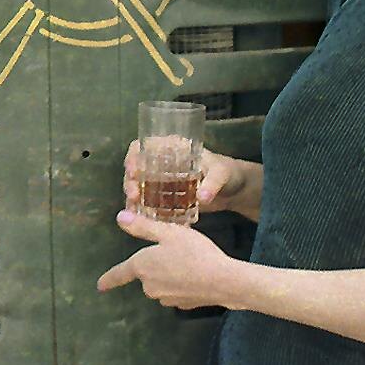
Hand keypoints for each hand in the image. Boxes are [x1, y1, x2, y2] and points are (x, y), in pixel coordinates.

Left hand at [96, 210, 239, 308]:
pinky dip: (183, 284)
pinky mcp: (183, 305)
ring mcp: (166, 298)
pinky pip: (177, 291)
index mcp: (142, 266)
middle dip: (157, 265)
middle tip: (177, 251)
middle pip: (146, 275)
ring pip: (162, 283)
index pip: (120, 273)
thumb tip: (120, 218)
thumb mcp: (169, 232)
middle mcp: (150, 286)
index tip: (100, 286)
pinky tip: (197, 276)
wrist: (224, 281)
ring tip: (190, 261)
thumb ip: (142, 226)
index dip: (109, 279)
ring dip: (170, 274)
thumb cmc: (194, 252)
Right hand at [121, 143, 244, 213]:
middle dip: (130, 181)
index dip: (134, 156)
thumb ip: (212, 183)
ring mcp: (162, 182)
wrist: (234, 191)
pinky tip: (139, 218)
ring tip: (134, 209)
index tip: (134, 170)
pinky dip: (141, 210)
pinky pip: (148, 202)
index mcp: (172, 148)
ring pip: (138, 186)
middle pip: (136, 168)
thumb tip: (202, 198)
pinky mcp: (166, 198)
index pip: (145, 146)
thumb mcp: (221, 173)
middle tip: (133, 195)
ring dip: (132, 196)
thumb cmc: (227, 172)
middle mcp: (162, 163)